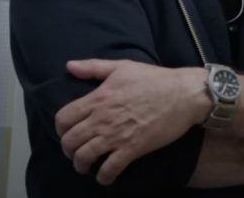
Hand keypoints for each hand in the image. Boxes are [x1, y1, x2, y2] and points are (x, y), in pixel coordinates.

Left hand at [55, 59, 209, 185]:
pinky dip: (103, 177)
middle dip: (68, 149)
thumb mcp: (122, 66)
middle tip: (75, 151)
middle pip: (70, 141)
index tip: (67, 131)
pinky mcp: (133, 149)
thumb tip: (69, 66)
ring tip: (86, 166)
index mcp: (98, 98)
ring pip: (84, 157)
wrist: (183, 94)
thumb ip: (93, 67)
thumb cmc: (154, 79)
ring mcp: (117, 135)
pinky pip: (110, 169)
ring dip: (81, 165)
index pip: (64, 119)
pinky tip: (105, 176)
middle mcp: (102, 119)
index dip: (61, 128)